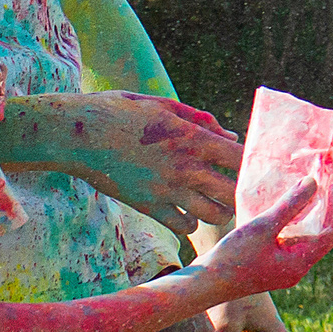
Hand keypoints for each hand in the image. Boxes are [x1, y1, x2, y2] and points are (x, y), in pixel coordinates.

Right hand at [25, 92, 243, 235]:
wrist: (76, 135)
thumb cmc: (119, 111)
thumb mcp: (162, 105)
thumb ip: (200, 120)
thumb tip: (231, 135)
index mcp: (192, 138)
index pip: (242, 157)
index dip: (254, 163)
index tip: (256, 165)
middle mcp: (185, 167)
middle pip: (235, 192)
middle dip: (243, 193)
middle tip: (240, 189)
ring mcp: (167, 190)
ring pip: (215, 215)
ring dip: (221, 210)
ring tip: (217, 202)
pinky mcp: (148, 206)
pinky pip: (184, 227)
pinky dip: (191, 222)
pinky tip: (188, 212)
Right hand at [195, 174, 332, 296]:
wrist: (204, 284)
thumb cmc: (231, 258)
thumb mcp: (262, 227)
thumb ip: (290, 205)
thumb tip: (314, 183)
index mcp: (300, 263)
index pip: (332, 233)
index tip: (330, 184)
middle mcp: (296, 268)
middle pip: (322, 235)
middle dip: (323, 209)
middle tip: (317, 183)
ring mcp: (283, 268)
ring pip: (305, 238)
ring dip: (306, 215)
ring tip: (300, 189)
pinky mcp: (271, 265)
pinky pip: (289, 241)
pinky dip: (290, 223)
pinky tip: (279, 206)